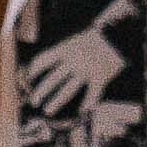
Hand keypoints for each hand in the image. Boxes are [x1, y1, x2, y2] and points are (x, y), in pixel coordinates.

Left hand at [22, 13, 130, 129]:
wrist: (118, 34)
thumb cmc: (97, 37)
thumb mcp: (77, 39)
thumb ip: (65, 51)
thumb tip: (52, 62)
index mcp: (66, 49)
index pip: (43, 60)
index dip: (34, 70)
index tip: (28, 78)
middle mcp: (74, 61)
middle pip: (53, 78)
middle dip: (41, 91)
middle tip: (34, 101)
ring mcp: (87, 70)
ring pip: (68, 90)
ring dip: (56, 101)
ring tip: (48, 110)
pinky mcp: (101, 78)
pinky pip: (92, 94)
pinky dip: (88, 103)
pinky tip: (82, 111)